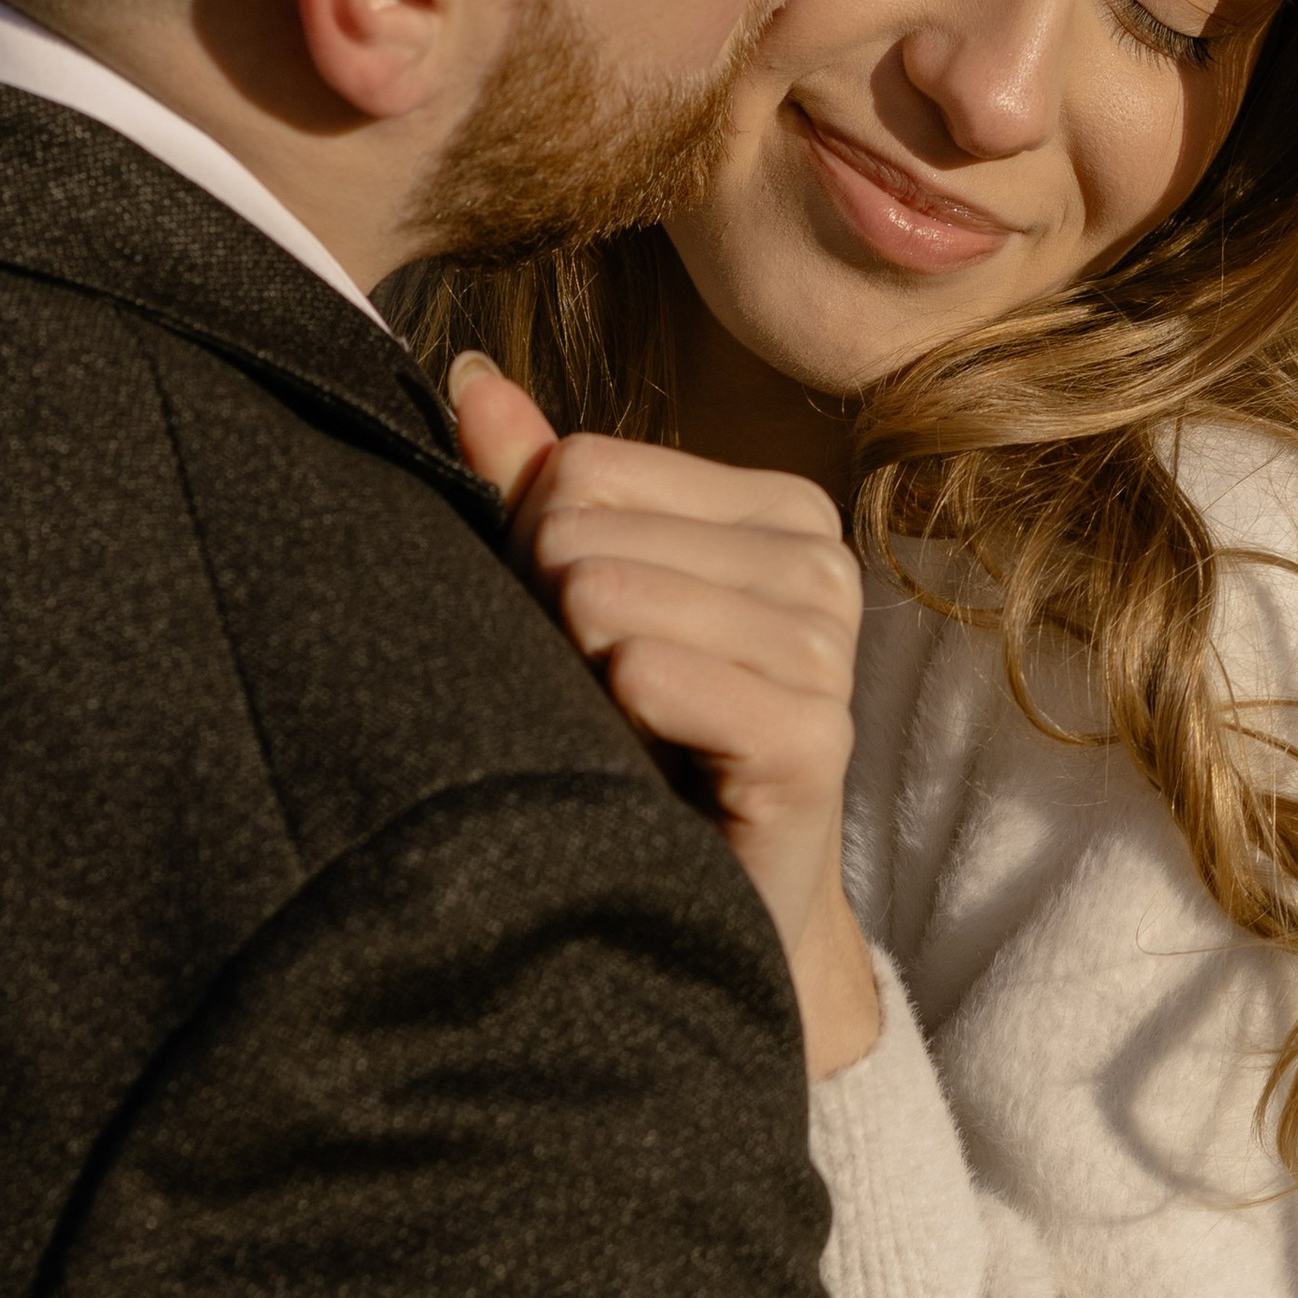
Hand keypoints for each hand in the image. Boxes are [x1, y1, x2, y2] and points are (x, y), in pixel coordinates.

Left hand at [451, 356, 882, 1079]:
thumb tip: (469, 378)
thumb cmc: (646, 753)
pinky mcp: (812, 740)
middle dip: (549, 617)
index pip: (579, 464)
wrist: (715, 919)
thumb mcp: (585, 605)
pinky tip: (643, 760)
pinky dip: (616, 718)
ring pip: (603, 592)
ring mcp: (827, 650)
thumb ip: (537, 486)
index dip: (535, 551)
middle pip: (579, 524)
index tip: (575, 638)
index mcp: (777, 511)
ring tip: (618, 735)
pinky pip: (651, 674)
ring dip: (577, 678)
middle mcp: (819, 564)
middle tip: (594, 701)